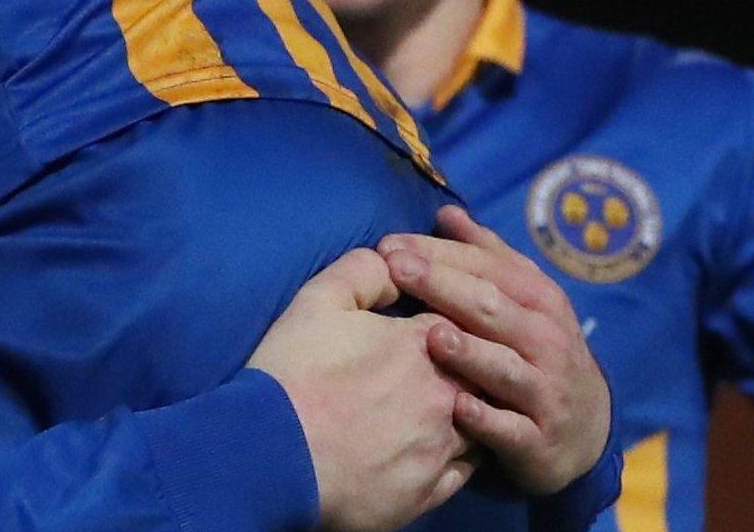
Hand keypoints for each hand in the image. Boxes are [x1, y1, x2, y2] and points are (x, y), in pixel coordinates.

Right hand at [248, 249, 478, 530]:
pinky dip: (456, 457)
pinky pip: (464, 471)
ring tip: (437, 408)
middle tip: (432, 367)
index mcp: (425, 345)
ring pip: (480, 425)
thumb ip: (363, 270)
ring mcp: (443, 448)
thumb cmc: (294, 373)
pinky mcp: (431, 491)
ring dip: (466, 413)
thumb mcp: (318, 301)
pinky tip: (432, 448)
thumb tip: (393, 262)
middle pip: (478, 373)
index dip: (442, 318)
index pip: (459, 319)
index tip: (423, 324)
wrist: (274, 454)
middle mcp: (448, 396)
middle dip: (462, 366)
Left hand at [378, 204, 611, 495]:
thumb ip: (485, 255)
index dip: (440, 254)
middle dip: (444, 287)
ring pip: (506, 370)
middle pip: (493, 310)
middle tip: (396, 269)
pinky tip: (458, 408)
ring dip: (471, 353)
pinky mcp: (539, 443)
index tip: (389, 244)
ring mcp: (546, 394)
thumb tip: (447, 212)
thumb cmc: (535, 350)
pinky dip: (487, 421)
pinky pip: (511, 431)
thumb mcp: (523, 299)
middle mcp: (547, 343)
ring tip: (432, 335)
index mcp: (539, 302)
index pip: (488, 269)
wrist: (587, 429)